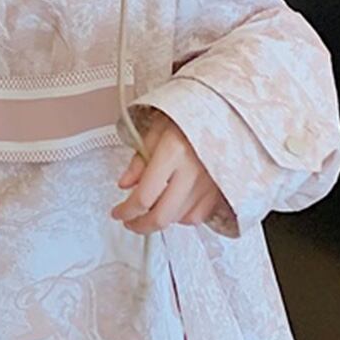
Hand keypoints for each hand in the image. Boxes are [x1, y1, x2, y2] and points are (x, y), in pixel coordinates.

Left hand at [111, 108, 230, 232]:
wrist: (221, 114)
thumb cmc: (185, 120)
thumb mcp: (155, 132)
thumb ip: (138, 161)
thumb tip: (124, 184)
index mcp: (173, 152)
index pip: (144, 196)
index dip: (126, 211)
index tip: (118, 213)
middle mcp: (193, 171)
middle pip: (162, 216)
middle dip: (140, 225)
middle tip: (130, 222)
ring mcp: (210, 183)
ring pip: (179, 219)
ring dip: (160, 219)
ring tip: (151, 208)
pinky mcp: (221, 189)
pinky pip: (198, 216)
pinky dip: (182, 216)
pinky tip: (173, 205)